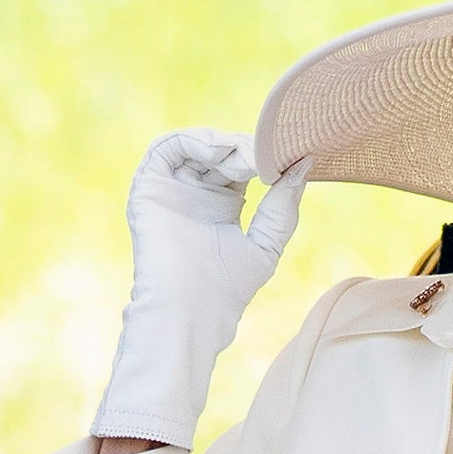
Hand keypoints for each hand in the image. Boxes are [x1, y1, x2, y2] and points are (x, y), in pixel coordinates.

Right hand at [90, 127, 303, 452]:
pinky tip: (218, 152)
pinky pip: (165, 149)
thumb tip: (304, 165)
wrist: (190, 313)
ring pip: (193, 144)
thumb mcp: (265, 244)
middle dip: (245, 150)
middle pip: (220, 152)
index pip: (242, 165)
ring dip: (220, 142)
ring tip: (243, 156)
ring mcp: (171, 190)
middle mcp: (195, 194)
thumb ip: (283, 207)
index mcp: (223, 205)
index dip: (262, 157)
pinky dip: (192, 140)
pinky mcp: (148, 188)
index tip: (285, 157)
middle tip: (265, 157)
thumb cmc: (226, 291)